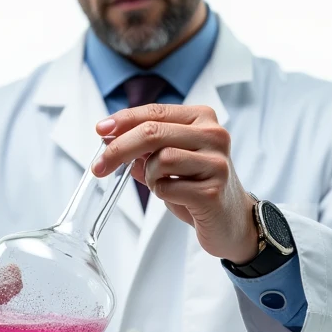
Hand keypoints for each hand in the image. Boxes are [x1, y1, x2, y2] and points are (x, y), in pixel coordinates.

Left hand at [93, 103, 258, 262]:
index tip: (100, 131)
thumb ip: (145, 146)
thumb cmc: (198, 186)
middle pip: (153, 132)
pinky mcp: (213, 191)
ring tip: (162, 185)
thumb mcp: (171, 159)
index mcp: (203, 119)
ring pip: (160, 159)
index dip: (123, 120)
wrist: (231, 220)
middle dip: (119, 149)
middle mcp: (214, 135)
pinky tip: (177, 196)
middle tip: (100, 166)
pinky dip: (161, 193)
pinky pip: (167, 187)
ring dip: (149, 176)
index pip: (155, 111)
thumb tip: (109, 137)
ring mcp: (216, 163)